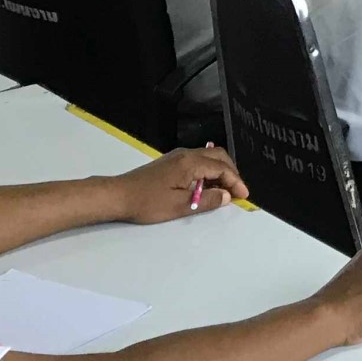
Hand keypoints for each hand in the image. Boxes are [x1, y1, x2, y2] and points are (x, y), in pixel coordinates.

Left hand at [104, 145, 245, 223]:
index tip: (243, 196)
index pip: (222, 168)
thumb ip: (206, 201)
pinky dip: (209, 172)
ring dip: (220, 172)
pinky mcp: (171, 162)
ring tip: (224, 191)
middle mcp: (186, 154)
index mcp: (190, 163)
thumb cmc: (147, 202)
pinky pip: (198, 161)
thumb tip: (226, 196)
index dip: (235, 181)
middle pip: (218, 156)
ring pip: (209, 157)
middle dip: (232, 173)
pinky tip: (206, 187)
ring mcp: (178, 157)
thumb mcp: (179, 206)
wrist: (118, 195)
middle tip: (237, 191)